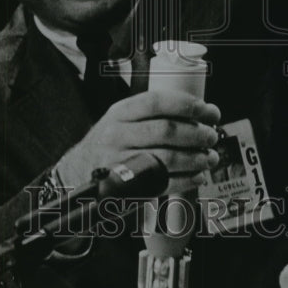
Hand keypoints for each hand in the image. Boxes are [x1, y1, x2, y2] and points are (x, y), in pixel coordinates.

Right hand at [56, 90, 220, 190]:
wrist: (75, 173)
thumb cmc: (106, 144)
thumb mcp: (120, 120)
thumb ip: (150, 114)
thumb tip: (196, 114)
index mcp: (120, 112)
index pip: (157, 102)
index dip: (188, 105)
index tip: (209, 111)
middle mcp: (117, 134)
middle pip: (166, 130)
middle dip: (197, 133)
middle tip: (212, 135)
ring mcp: (120, 160)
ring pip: (167, 157)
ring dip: (196, 158)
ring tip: (210, 157)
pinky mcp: (125, 185)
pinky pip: (162, 182)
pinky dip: (186, 180)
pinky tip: (197, 176)